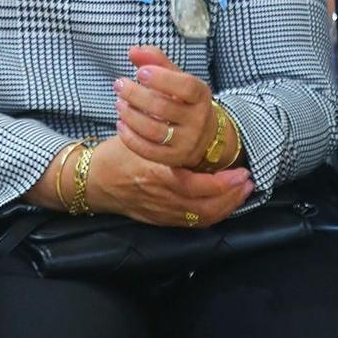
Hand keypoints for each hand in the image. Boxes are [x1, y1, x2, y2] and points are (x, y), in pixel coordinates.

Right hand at [83, 136, 252, 227]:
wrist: (88, 181)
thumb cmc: (115, 153)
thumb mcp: (140, 135)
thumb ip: (166, 132)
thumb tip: (198, 113)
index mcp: (154, 174)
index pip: (195, 186)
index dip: (222, 184)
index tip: (241, 172)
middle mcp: (157, 197)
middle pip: (203, 208)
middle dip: (231, 198)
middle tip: (249, 182)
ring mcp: (157, 211)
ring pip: (199, 219)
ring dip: (225, 207)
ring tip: (242, 192)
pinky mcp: (156, 219)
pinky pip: (189, 224)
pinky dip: (210, 216)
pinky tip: (223, 204)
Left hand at [113, 47, 218, 169]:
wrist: (205, 136)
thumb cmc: (185, 102)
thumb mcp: (178, 80)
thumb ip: (157, 63)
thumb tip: (132, 50)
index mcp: (202, 97)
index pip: (186, 86)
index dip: (162, 78)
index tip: (139, 72)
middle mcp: (198, 120)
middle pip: (163, 107)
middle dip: (136, 95)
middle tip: (119, 85)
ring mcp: (187, 142)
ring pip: (153, 130)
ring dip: (130, 115)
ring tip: (118, 103)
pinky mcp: (173, 159)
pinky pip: (147, 150)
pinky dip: (129, 136)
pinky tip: (121, 123)